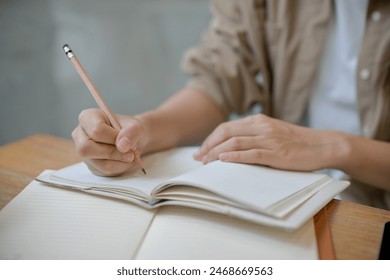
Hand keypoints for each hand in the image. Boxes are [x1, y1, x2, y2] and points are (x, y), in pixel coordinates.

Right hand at [72, 108, 147, 175]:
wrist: (132, 140)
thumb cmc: (130, 130)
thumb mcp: (136, 126)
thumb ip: (132, 132)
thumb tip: (122, 145)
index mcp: (88, 117)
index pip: (96, 130)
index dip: (113, 138)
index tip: (126, 141)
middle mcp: (80, 135)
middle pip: (86, 149)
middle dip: (113, 153)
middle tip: (131, 154)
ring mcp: (84, 152)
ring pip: (98, 163)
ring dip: (120, 162)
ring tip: (131, 155)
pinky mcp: (92, 166)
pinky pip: (105, 171)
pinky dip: (120, 168)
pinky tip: (125, 160)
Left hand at [194, 114, 343, 171]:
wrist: (322, 145)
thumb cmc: (296, 141)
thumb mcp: (272, 132)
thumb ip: (253, 135)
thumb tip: (230, 147)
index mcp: (258, 121)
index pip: (226, 127)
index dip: (210, 139)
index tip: (201, 150)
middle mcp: (261, 127)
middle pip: (226, 132)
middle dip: (209, 146)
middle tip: (198, 158)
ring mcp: (269, 139)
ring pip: (235, 142)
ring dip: (217, 153)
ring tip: (205, 163)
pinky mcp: (277, 153)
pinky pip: (252, 153)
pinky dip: (235, 156)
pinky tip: (223, 160)